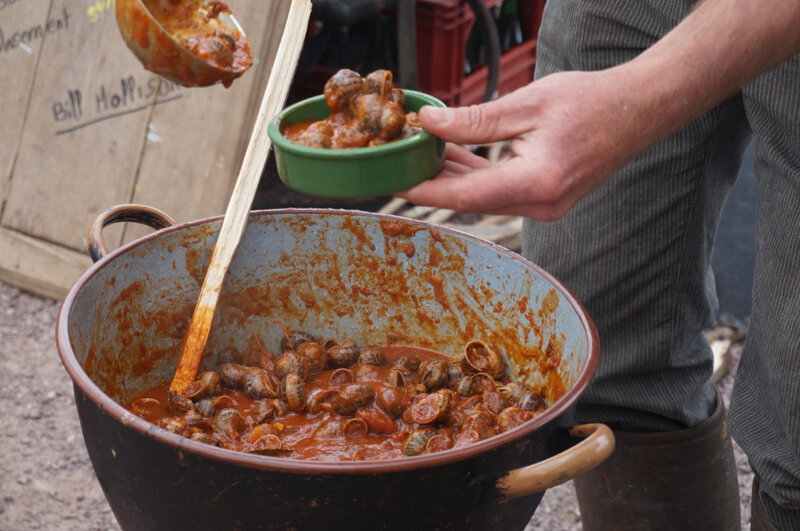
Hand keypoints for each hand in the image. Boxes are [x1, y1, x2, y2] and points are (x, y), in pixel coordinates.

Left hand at [397, 69, 647, 220]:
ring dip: (452, 178)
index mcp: (537, 183)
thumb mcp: (526, 104)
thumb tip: (430, 124)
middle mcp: (541, 205)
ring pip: (483, 197)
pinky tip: (452, 156)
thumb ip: (475, 120)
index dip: (425, 191)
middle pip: (470, 200)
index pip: (465, 195)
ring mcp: (545, 206)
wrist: (637, 110)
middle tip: (398, 166)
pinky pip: (499, 192)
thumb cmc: (591, 102)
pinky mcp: (545, 199)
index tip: (394, 184)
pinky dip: (475, 176)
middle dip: (432, 184)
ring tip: (420, 156)